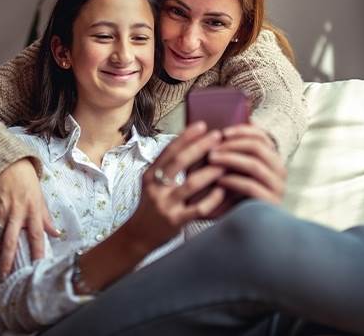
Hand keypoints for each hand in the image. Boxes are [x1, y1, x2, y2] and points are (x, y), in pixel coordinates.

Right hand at [0, 158, 59, 276]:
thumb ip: (46, 218)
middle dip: (7, 260)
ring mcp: (1, 212)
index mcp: (32, 210)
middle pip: (11, 241)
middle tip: (5, 274)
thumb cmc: (26, 180)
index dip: (37, 252)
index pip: (36, 235)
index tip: (36, 266)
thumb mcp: (40, 197)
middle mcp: (16, 213)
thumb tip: (56, 234)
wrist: (7, 165)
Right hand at [121, 122, 226, 251]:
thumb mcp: (152, 184)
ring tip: (225, 162)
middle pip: (179, 162)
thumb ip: (167, 168)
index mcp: (150, 175)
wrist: (138, 237)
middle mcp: (156, 188)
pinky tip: (223, 190)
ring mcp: (166, 204)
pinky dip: (212, 198)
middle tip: (217, 136)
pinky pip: (198, 208)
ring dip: (210, 172)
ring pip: (191, 184)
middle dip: (200, 146)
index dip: (185, 136)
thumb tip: (191, 145)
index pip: (168, 150)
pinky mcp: (176, 221)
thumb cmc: (151, 207)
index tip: (202, 125)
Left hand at [208, 124, 286, 204]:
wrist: (247, 228)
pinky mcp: (270, 203)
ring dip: (230, 159)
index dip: (242, 130)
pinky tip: (219, 179)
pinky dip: (233, 180)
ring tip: (211, 159)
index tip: (222, 132)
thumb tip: (219, 130)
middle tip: (212, 147)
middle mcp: (279, 171)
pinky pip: (250, 186)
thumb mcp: (236, 171)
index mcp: (273, 159)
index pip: (262, 136)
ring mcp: (277, 187)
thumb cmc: (236, 195)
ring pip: (254, 165)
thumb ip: (233, 154)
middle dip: (232, 145)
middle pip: (258, 148)